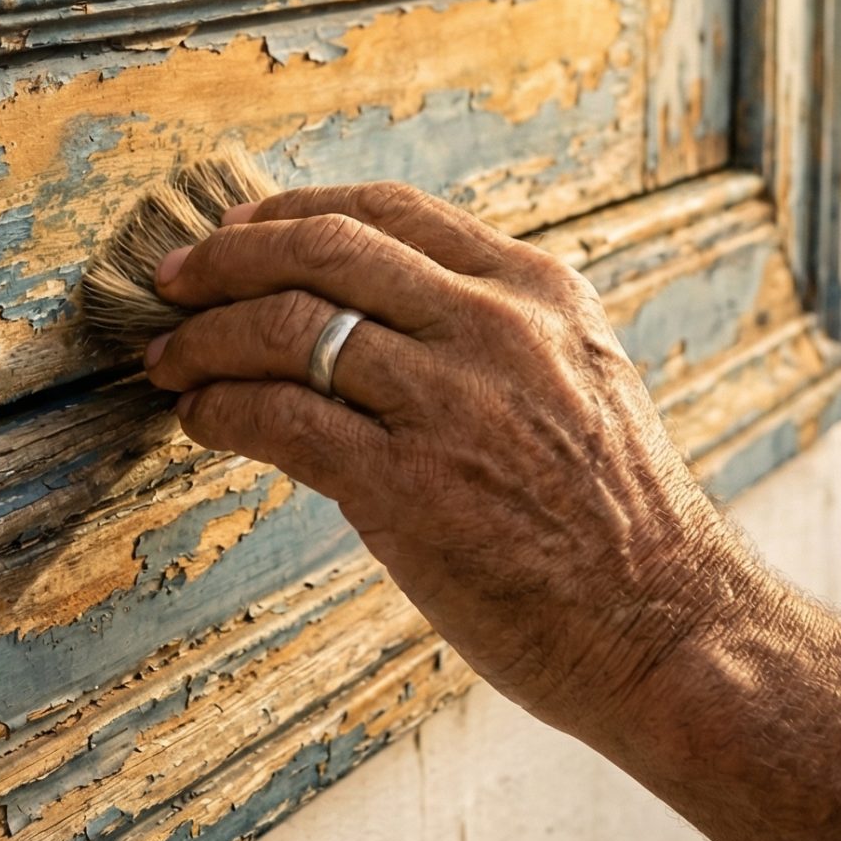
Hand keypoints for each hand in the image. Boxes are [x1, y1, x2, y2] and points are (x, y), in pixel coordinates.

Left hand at [142, 182, 748, 742]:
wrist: (671, 629)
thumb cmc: (622, 523)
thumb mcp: (578, 381)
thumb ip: (493, 333)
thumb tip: (371, 311)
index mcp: (538, 291)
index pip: (389, 212)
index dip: (293, 210)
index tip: (240, 228)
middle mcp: (495, 329)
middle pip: (323, 249)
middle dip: (228, 257)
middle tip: (173, 281)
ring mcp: (450, 405)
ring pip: (286, 327)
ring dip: (204, 340)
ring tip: (169, 362)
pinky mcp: (408, 488)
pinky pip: (280, 420)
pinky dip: (220, 410)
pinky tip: (201, 420)